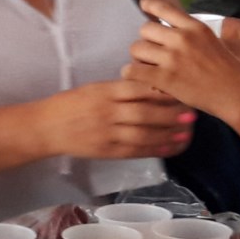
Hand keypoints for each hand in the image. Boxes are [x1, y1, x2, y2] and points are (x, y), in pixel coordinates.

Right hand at [38, 79, 193, 161]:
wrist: (47, 127)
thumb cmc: (71, 104)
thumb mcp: (94, 88)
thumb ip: (120, 89)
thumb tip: (151, 87)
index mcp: (105, 91)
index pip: (138, 89)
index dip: (161, 91)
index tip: (181, 90)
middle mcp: (107, 111)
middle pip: (144, 112)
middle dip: (170, 114)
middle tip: (192, 113)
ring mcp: (107, 133)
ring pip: (143, 133)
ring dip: (167, 134)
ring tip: (187, 132)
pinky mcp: (106, 150)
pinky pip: (134, 151)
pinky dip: (154, 149)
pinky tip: (170, 147)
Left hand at [126, 0, 239, 127]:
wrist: (238, 94)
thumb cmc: (228, 73)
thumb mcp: (212, 42)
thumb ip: (191, 35)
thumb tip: (167, 31)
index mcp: (195, 27)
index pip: (165, 8)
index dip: (150, 5)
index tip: (143, 4)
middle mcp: (182, 38)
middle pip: (145, 29)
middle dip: (145, 41)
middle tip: (151, 55)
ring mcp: (173, 58)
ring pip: (136, 49)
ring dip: (138, 58)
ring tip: (146, 68)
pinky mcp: (165, 78)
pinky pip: (133, 70)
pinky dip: (131, 74)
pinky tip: (137, 78)